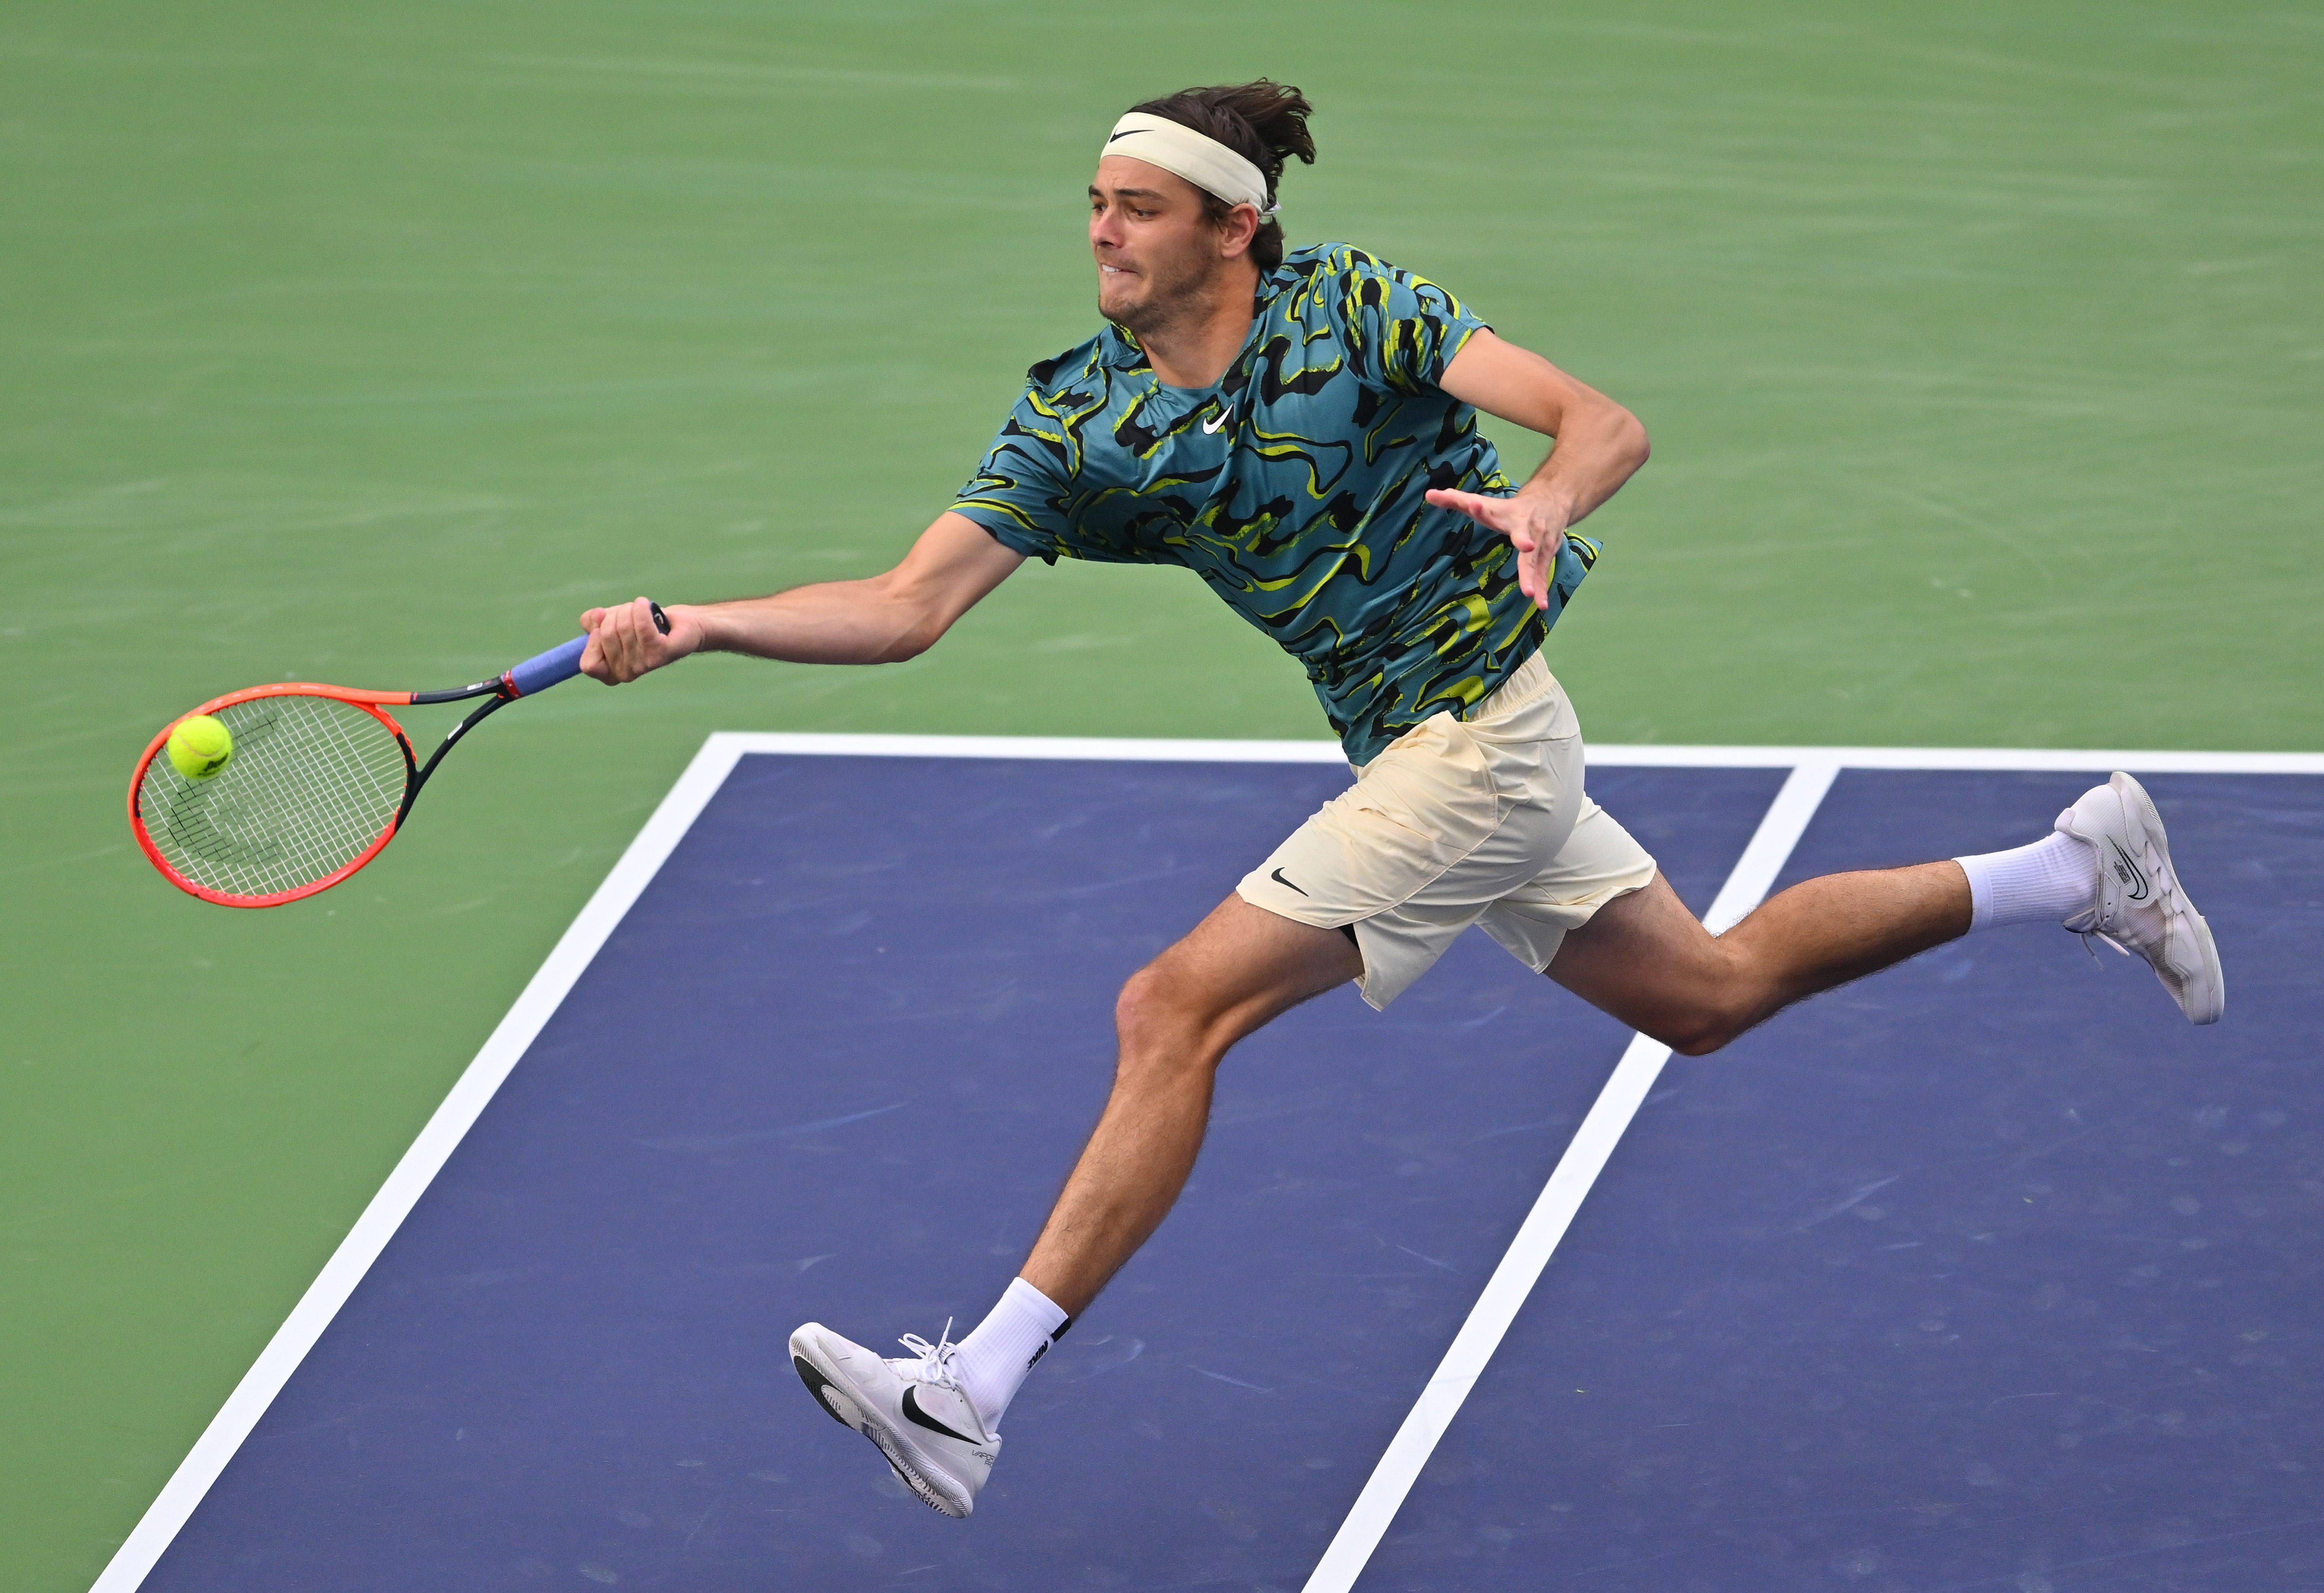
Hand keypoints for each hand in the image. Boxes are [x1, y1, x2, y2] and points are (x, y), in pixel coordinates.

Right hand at [579, 596, 702, 683]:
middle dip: (614, 615)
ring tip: (640, 611)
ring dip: (629, 609)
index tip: (600, 627)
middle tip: (627, 614)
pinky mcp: (661, 653)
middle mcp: (626, 674)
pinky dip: (641, 609)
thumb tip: (596, 617)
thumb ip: (592, 623)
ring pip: (623, 627)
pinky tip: (644, 603)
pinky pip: (642, 626)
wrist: (680, 625)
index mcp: (610, 673)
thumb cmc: (642, 625)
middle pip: (605, 636)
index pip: (588, 665)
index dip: (592, 642)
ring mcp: (644, 666)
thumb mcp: (609, 622)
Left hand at [1424, 486, 1571, 610]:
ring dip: (1532, 575)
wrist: (1551, 500)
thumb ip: (1456, 500)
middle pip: (1522, 533)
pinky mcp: (1546, 552)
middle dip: (1524, 539)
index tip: (1473, 504)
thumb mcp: (1485, 503)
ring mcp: (1538, 540)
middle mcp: (1524, 525)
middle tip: (1525, 546)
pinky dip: (1542, 588)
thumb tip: (1428, 495)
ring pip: (1534, 559)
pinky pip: (1542, 572)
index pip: (1489, 509)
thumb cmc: (1509, 508)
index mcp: (1504, 513)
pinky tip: (1540, 605)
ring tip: (1528, 593)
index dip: (1480, 508)